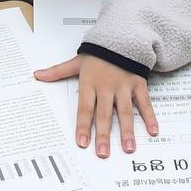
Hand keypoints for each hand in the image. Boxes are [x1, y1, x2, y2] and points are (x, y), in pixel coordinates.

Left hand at [34, 54, 157, 157]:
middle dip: (103, 135)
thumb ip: (57, 71)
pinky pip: (145, 102)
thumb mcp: (76, 62)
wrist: (121, 37)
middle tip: (102, 153)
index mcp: (90, 83)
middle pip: (104, 114)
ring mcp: (124, 86)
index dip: (83, 125)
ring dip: (127, 131)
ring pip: (125, 111)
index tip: (82, 142)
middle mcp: (107, 86)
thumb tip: (37, 75)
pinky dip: (150, 116)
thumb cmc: (98, 54)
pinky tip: (153, 131)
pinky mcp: (138, 84)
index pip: (85, 108)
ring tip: (128, 148)